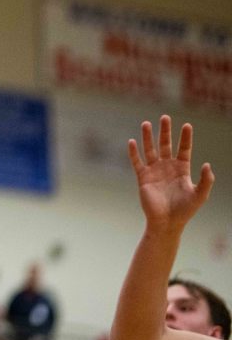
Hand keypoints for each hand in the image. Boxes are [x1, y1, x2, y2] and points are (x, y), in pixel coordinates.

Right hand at [127, 115, 214, 234]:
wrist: (166, 222)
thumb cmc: (185, 210)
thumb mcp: (200, 195)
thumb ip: (206, 180)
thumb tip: (207, 164)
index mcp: (182, 170)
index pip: (184, 149)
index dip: (186, 138)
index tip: (187, 125)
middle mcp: (167, 167)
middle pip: (166, 144)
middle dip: (165, 131)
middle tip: (165, 117)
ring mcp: (154, 171)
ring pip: (150, 149)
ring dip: (148, 136)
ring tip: (146, 123)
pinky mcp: (142, 177)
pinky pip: (137, 162)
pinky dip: (133, 152)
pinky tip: (132, 141)